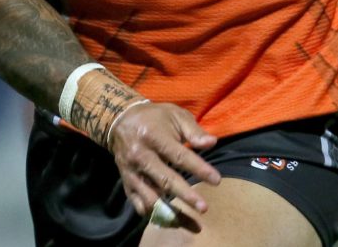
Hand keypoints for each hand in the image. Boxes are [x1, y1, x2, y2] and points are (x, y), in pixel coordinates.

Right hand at [106, 101, 220, 229]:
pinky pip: (138, 204)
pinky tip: (171, 220)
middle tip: (204, 208)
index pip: (179, 156)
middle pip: (164, 180)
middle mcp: (140, 156)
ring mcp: (131, 172)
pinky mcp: (126, 183)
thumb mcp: (175, 116)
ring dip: (171, 213)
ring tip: (191, 222)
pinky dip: (154, 214)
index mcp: (153, 136)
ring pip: (150, 198)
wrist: (121, 122)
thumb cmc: (155, 118)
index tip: (216, 180)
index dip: (198, 169)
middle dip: (185, 195)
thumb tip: (212, 143)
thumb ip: (194, 131)